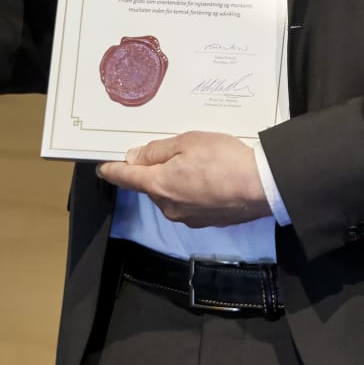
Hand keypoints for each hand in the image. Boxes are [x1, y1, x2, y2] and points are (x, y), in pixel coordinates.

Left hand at [98, 131, 269, 227]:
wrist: (260, 187)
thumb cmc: (222, 159)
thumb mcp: (187, 142)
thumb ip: (157, 150)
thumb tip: (134, 158)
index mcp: (159, 185)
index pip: (126, 178)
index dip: (112, 170)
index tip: (103, 167)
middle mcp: (168, 207)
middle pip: (151, 186)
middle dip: (155, 171)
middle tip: (172, 151)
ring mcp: (187, 218)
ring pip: (171, 195)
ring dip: (176, 181)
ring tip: (198, 164)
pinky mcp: (205, 222)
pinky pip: (189, 203)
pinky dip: (192, 192)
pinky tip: (210, 180)